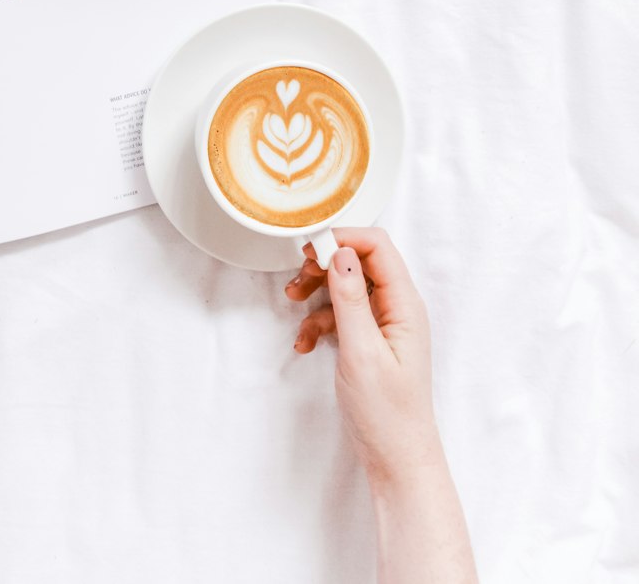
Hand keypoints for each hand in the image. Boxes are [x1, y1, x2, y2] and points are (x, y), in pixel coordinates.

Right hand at [285, 228, 440, 486]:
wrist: (396, 458)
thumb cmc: (387, 411)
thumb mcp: (362, 351)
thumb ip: (351, 299)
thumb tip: (341, 253)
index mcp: (405, 304)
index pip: (377, 246)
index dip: (343, 239)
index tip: (309, 249)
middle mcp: (397, 307)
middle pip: (358, 261)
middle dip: (323, 265)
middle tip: (296, 280)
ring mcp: (383, 323)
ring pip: (345, 286)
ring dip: (316, 293)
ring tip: (293, 306)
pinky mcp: (369, 339)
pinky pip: (340, 314)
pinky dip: (318, 321)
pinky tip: (304, 343)